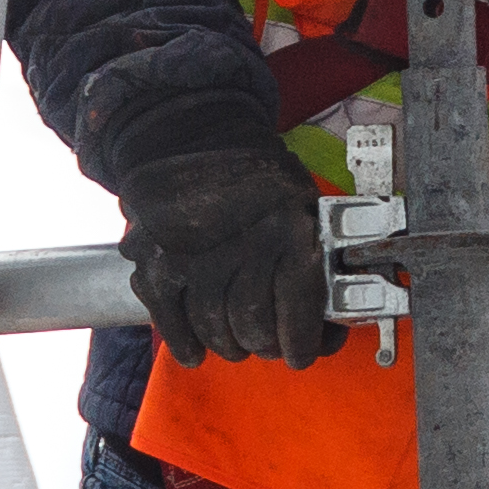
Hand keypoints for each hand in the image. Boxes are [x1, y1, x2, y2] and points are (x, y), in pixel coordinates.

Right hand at [117, 146, 334, 365]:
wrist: (194, 134)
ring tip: (237, 344)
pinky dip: (183, 342)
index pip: (300, 314)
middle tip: (270, 346)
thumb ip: (315, 256)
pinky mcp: (158, 261)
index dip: (305, 346)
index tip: (304, 354)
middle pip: (256, 328)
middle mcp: (245, 247)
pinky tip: (196, 353)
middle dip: (267, 347)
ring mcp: (197, 257)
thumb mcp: (305, 204)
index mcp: (291, 232)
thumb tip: (330, 317)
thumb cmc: (258, 175)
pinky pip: (170, 318)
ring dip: (229, 345)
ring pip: (215, 329)